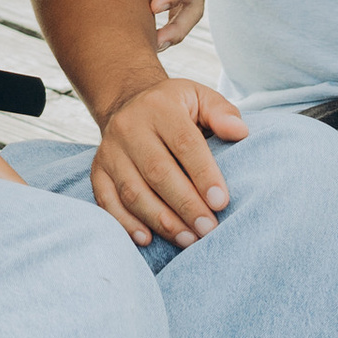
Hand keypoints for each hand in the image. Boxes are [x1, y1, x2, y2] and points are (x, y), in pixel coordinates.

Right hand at [88, 74, 246, 247]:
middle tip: (209, 230)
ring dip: (162, 220)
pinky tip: (148, 239)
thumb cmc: (175, 108)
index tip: (221, 202)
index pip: (184, 142)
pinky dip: (126, 223)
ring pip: (133, 191)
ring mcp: (110, 151)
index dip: (203, 174)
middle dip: (186, 205)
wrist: (129, 104)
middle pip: (158, 172)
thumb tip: (240, 132)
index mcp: (160, 107)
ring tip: (188, 239)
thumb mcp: (199, 97)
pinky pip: (107, 201)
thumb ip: (222, 113)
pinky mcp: (98, 171)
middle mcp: (130, 127)